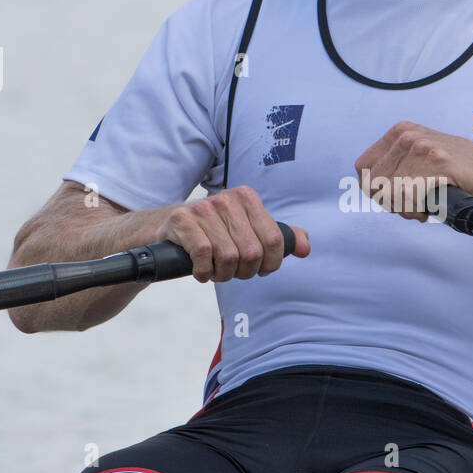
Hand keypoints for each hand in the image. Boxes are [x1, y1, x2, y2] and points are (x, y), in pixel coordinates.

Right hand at [155, 186, 309, 281]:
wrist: (167, 228)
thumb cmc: (214, 232)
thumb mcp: (247, 229)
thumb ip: (279, 237)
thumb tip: (306, 248)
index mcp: (247, 198)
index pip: (274, 240)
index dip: (270, 264)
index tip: (260, 269)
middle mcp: (227, 199)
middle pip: (252, 253)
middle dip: (244, 271)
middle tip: (233, 271)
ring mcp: (203, 208)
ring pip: (229, 257)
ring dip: (223, 274)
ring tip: (216, 270)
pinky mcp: (182, 221)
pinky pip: (204, 256)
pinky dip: (204, 272)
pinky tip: (201, 270)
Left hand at [355, 121, 472, 219]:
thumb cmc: (458, 170)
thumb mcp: (420, 155)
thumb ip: (394, 165)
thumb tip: (367, 185)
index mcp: (401, 131)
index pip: (364, 168)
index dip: (376, 189)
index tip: (394, 197)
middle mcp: (408, 137)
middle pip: (374, 185)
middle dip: (391, 202)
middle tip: (414, 205)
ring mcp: (422, 148)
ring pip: (391, 194)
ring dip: (408, 209)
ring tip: (426, 205)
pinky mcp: (437, 164)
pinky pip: (410, 198)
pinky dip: (419, 210)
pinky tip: (433, 207)